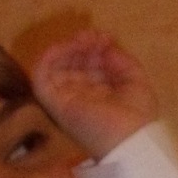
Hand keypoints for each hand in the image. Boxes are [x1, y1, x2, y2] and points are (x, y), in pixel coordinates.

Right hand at [31, 32, 158, 160]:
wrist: (131, 140)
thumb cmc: (137, 116)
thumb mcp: (134, 79)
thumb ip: (119, 59)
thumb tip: (103, 44)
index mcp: (97, 93)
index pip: (86, 63)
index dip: (93, 47)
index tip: (106, 38)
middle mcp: (79, 95)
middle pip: (70, 62)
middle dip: (81, 44)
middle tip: (96, 37)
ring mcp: (64, 100)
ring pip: (54, 65)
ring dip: (67, 47)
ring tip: (84, 40)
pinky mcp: (53, 103)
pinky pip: (41, 75)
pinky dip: (49, 56)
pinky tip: (68, 46)